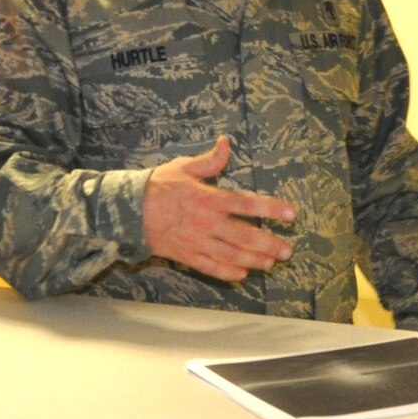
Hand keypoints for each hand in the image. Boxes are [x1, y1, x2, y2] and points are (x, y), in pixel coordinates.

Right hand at [141, 136, 296, 282]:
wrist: (126, 210)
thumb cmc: (156, 186)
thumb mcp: (182, 167)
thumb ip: (209, 161)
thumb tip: (226, 143)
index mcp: (209, 198)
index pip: (248, 203)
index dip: (271, 209)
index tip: (291, 214)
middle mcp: (207, 222)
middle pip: (245, 235)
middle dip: (269, 243)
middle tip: (287, 250)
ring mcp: (197, 241)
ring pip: (231, 254)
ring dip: (253, 260)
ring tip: (270, 263)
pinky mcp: (185, 254)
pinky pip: (209, 267)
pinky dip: (226, 272)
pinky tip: (242, 275)